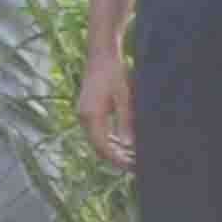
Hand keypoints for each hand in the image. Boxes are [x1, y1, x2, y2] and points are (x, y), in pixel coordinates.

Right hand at [76, 48, 134, 172]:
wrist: (101, 55)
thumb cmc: (115, 73)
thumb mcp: (125, 97)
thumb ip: (126, 121)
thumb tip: (129, 145)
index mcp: (91, 116)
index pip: (103, 146)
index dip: (118, 159)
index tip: (133, 166)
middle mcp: (84, 117)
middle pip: (99, 146)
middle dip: (117, 157)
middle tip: (137, 164)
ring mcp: (84, 114)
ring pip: (98, 140)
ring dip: (114, 149)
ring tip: (133, 156)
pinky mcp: (88, 111)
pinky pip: (97, 132)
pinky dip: (110, 139)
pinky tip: (124, 142)